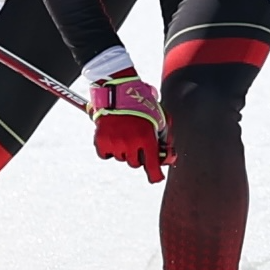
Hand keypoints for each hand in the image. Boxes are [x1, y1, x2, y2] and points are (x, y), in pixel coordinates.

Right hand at [82, 58, 170, 181]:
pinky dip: (109, 149)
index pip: (152, 165)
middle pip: (135, 163)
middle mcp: (131, 143)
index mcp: (146, 138)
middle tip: (136, 141)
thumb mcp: (159, 118)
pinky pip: (106, 155)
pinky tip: (112, 136)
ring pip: (121, 158)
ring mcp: (115, 143)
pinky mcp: (101, 142)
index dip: (155, 175)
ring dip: (124, 151)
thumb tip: (168, 157)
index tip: (156, 178)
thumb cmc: (141, 103)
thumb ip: (165, 138)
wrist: (117, 91)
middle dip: (137, 155)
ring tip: (124, 133)